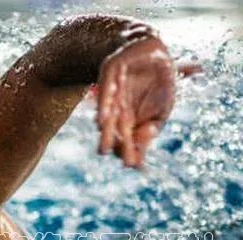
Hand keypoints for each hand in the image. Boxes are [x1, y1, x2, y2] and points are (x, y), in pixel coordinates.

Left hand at [97, 37, 175, 167]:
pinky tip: (102, 121)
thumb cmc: (157, 80)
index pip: (129, 140)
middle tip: (122, 163)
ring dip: (106, 134)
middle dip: (120, 148)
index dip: (132, 151)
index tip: (134, 164)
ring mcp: (112, 94)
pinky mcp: (109, 75)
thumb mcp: (162, 107)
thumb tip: (143, 141)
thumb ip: (153, 124)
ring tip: (104, 150)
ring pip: (108, 117)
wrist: (150, 49)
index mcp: (130, 119)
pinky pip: (106, 92)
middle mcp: (118, 110)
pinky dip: (105, 107)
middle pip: (117, 132)